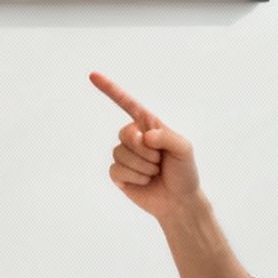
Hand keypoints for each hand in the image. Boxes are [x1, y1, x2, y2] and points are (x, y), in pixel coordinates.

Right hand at [90, 73, 199, 220]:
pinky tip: (144, 182)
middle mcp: (135, 138)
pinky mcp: (119, 174)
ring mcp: (125, 156)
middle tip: (159, 160)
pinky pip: (116, 170)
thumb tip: (144, 136)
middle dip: (144, 150)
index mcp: (149, 126)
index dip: (110, 89)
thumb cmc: (184, 173)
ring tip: (154, 173)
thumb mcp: (184, 149)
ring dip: (142, 167)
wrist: (179, 202)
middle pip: (125, 133)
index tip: (92, 75)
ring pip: (120, 153)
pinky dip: (133, 178)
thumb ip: (166, 137)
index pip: (127, 103)